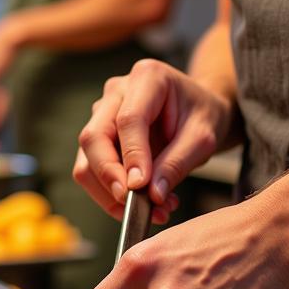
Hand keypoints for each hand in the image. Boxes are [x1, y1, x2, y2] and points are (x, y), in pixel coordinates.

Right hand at [73, 58, 235, 223]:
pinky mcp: (99, 137)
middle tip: (135, 206)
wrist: (198, 112)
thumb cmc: (202, 116)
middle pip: (93, 138)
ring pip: (86, 159)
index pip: (128, 120)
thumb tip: (151, 194)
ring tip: (150, 210)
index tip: (141, 187)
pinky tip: (142, 204)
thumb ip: (177, 163)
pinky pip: (91, 170)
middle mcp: (116, 92)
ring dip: (109, 193)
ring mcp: (102, 113)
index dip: (132, 156)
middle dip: (110, 177)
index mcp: (147, 77)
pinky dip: (111, 195)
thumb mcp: (203, 138)